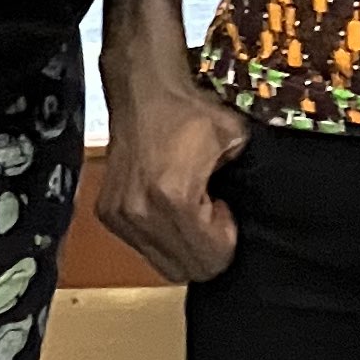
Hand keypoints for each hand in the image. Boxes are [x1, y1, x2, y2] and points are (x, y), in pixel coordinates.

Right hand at [94, 68, 245, 282]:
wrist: (143, 89)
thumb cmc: (189, 111)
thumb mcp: (234, 142)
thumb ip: (247, 181)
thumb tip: (252, 207)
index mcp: (174, 199)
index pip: (211, 259)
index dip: (227, 239)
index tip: (223, 209)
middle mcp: (141, 214)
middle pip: (187, 270)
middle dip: (206, 248)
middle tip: (209, 212)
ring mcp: (120, 216)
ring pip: (164, 264)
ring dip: (183, 244)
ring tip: (188, 207)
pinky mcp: (107, 213)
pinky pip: (143, 247)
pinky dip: (160, 235)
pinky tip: (167, 203)